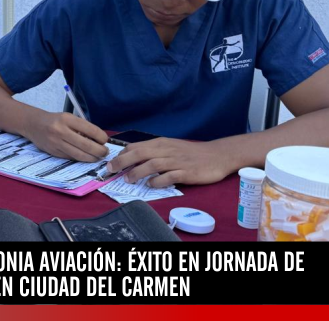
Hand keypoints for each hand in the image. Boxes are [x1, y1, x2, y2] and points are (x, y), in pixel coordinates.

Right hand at [26, 111, 108, 162]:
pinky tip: (86, 157)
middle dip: (99, 151)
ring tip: (98, 157)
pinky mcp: (53, 152)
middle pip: (86, 145)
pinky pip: (71, 157)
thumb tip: (98, 140)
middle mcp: (61, 131)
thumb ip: (81, 127)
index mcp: (67, 119)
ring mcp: (56, 143)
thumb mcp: (68, 117)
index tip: (105, 140)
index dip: (101, 137)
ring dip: (92, 158)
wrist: (33, 124)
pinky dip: (81, 158)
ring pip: (79, 155)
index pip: (90, 129)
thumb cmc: (55, 120)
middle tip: (105, 152)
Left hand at [107, 138, 232, 186]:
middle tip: (110, 170)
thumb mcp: (170, 147)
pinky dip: (157, 181)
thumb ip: (153, 151)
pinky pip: (169, 177)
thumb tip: (132, 158)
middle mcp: (167, 150)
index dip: (121, 155)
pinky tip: (150, 185)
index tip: (110, 163)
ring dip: (137, 172)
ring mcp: (177, 161)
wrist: (217, 155)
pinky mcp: (186, 172)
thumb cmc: (191, 153)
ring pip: (152, 164)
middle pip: (140, 153)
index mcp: (161, 143)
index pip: (136, 146)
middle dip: (122, 162)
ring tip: (128, 179)